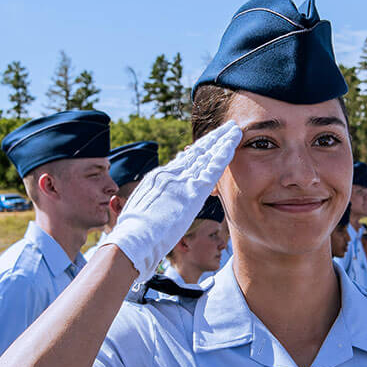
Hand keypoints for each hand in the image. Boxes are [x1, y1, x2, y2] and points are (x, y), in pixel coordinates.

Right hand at [106, 120, 241, 284]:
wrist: (134, 238)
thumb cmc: (133, 233)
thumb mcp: (138, 212)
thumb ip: (148, 205)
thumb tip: (143, 210)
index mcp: (157, 178)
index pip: (182, 161)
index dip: (196, 151)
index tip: (206, 142)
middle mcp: (170, 175)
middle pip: (195, 153)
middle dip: (211, 139)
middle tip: (224, 128)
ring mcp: (182, 181)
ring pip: (206, 155)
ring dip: (222, 141)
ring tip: (233, 130)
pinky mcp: (193, 192)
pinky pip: (213, 168)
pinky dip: (223, 154)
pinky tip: (233, 143)